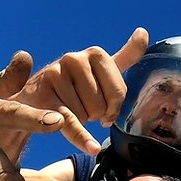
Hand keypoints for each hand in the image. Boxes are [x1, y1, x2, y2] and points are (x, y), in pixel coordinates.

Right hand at [16, 27, 148, 129]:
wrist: (36, 95)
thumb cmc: (76, 86)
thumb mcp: (101, 71)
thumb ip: (125, 56)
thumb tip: (144, 33)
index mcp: (96, 53)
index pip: (119, 92)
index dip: (114, 107)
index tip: (105, 107)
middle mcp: (74, 58)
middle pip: (102, 105)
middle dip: (96, 114)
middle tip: (84, 108)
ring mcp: (56, 74)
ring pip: (86, 115)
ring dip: (81, 120)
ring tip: (70, 109)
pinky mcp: (44, 96)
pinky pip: (71, 123)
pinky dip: (82, 138)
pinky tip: (92, 147)